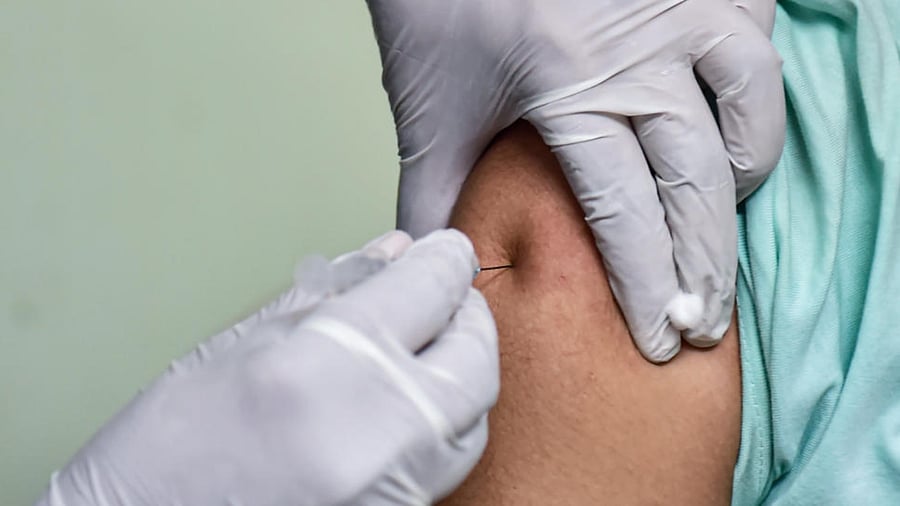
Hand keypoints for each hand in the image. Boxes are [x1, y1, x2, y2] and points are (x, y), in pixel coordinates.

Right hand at [38, 229, 498, 505]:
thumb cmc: (160, 454)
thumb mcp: (233, 348)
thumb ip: (326, 297)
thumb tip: (391, 255)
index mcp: (325, 367)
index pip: (430, 289)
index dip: (445, 258)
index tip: (444, 249)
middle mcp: (374, 433)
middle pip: (475, 355)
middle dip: (468, 313)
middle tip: (442, 295)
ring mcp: (394, 488)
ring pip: (472, 413)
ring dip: (462, 367)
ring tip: (424, 344)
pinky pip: (446, 459)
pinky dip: (441, 418)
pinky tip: (405, 397)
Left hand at [368, 0, 784, 361]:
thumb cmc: (436, 1)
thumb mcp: (430, 104)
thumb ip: (434, 193)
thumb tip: (436, 266)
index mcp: (570, 80)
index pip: (629, 209)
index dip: (649, 285)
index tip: (660, 336)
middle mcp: (640, 40)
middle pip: (698, 174)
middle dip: (707, 261)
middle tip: (703, 317)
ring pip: (748, 94)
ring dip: (742, 164)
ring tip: (719, 211)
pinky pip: (755, 27)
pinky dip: (750, 83)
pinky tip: (726, 118)